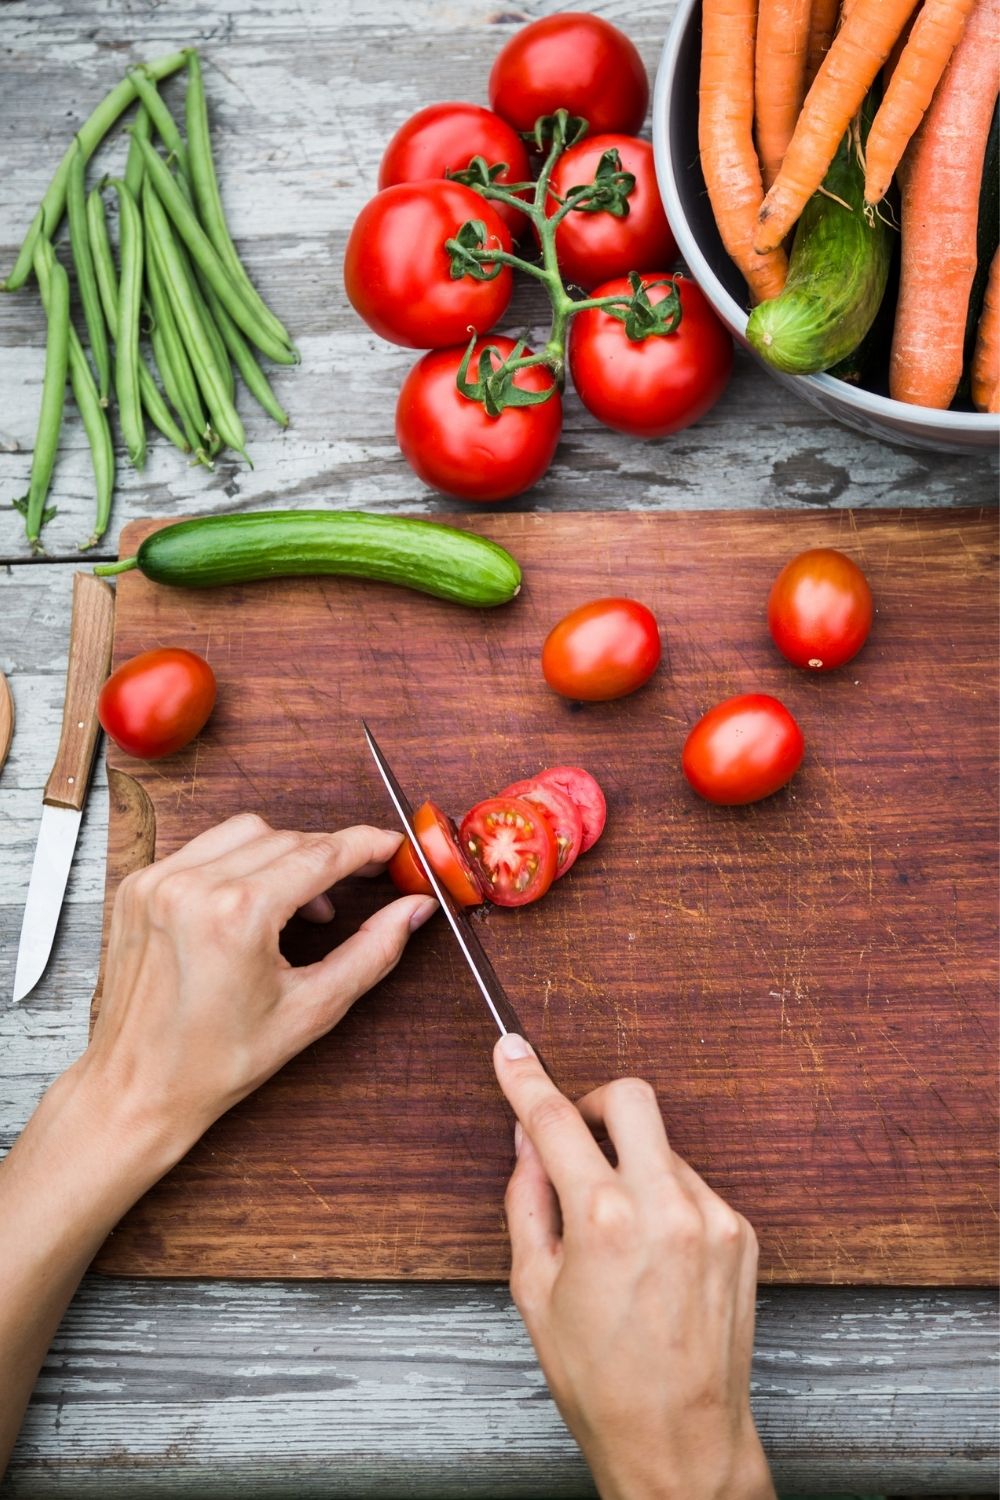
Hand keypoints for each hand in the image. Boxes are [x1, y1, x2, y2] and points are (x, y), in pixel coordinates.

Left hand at [84, 813, 436, 1163]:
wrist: (137, 1087)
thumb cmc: (217, 1061)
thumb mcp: (311, 1010)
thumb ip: (372, 952)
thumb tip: (413, 909)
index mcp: (236, 915)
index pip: (320, 854)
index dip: (366, 846)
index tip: (393, 847)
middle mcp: (192, 887)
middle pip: (287, 839)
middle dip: (330, 856)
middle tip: (360, 881)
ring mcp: (158, 881)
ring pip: (246, 832)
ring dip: (285, 853)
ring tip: (302, 902)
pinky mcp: (139, 885)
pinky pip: (205, 848)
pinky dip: (240, 862)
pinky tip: (255, 900)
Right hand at [493, 1034, 773, 1499]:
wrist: (679, 1441)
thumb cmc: (601, 1380)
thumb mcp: (534, 1290)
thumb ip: (527, 1198)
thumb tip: (528, 1141)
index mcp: (604, 1220)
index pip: (556, 1119)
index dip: (525, 1078)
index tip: (511, 1050)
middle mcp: (666, 1206)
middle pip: (632, 1097)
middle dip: (596, 1104)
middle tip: (577, 1140)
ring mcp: (712, 1217)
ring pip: (661, 1146)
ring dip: (631, 1164)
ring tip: (616, 1232)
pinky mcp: (740, 1232)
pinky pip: (691, 1184)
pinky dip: (663, 1198)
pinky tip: (652, 1253)